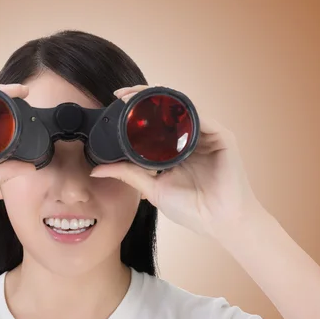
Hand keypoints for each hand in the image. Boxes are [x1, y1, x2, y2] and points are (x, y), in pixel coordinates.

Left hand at [90, 85, 264, 236]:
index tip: (117, 101)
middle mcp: (191, 138)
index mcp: (176, 148)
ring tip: (136, 95)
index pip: (156, 121)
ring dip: (160, 98)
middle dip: (144, 98)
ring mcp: (207, 135)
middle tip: (121, 95)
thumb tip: (97, 169)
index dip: (137, 110)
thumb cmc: (193, 209)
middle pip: (168, 109)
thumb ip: (128, 174)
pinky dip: (182, 109)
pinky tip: (165, 108)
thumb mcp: (153, 188)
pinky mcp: (222, 137)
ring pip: (182, 107)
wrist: (220, 224)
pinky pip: (200, 116)